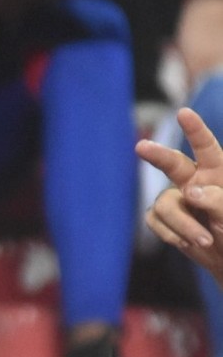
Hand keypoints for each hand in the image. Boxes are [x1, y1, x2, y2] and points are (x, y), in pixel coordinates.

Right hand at [139, 107, 222, 277]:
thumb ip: (217, 201)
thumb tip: (189, 191)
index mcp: (217, 172)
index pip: (205, 147)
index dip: (194, 130)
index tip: (183, 113)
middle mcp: (194, 180)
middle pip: (172, 163)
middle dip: (157, 155)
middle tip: (141, 147)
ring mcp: (177, 199)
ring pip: (165, 204)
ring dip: (183, 224)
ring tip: (203, 240)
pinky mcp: (163, 219)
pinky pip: (155, 221)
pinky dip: (171, 233)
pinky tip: (188, 242)